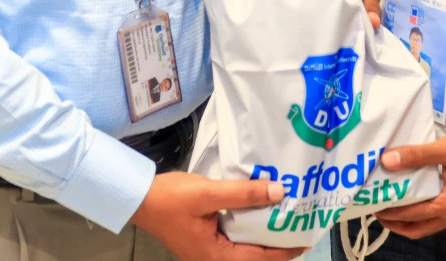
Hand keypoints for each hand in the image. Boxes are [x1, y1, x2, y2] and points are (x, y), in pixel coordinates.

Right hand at [130, 172, 304, 260]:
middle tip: (299, 226)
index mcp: (217, 257)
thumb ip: (244, 194)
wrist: (139, 198)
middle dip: (278, 246)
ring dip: (264, 238)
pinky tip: (258, 214)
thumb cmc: (171, 198)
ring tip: (284, 220)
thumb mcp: (209, 192)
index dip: (285, 251)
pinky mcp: (204, 242)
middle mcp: (214, 260)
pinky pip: (234, 241)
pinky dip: (249, 231)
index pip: (261, 259)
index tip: (306, 239)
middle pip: (255, 258)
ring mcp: (208, 252)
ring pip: (245, 250)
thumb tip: (279, 192)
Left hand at [374, 110, 445, 238]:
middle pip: (420, 228)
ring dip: (409, 214)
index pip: (413, 217)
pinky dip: (421, 205)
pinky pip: (437, 209)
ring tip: (388, 197)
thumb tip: (385, 161)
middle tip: (375, 206)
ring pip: (429, 220)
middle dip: (396, 222)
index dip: (389, 213)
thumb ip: (417, 156)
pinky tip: (411, 187)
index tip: (368, 203)